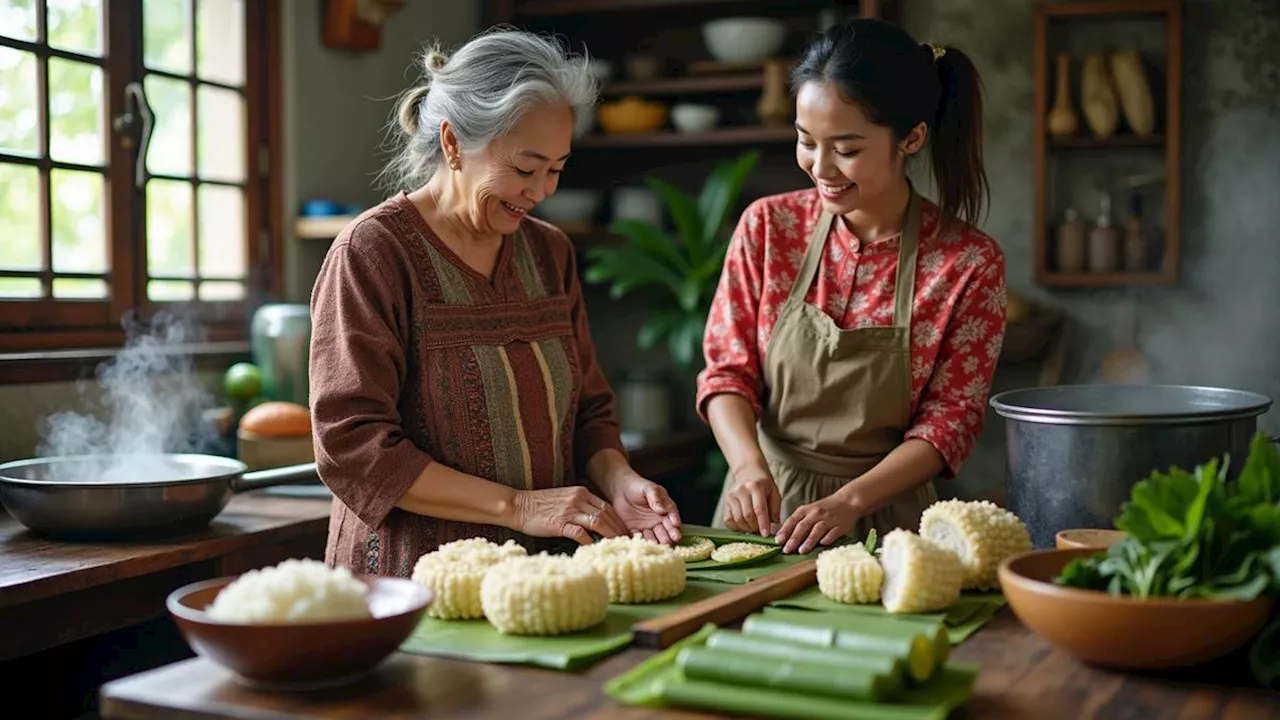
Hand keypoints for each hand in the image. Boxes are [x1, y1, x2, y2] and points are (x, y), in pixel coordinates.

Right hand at [511, 486, 627, 544]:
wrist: (518, 505)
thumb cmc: (539, 506)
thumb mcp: (564, 500)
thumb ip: (580, 507)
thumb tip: (596, 523)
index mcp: (581, 492)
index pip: (607, 507)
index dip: (618, 521)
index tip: (624, 533)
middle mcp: (578, 499)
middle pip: (607, 514)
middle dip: (618, 529)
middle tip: (626, 542)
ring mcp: (569, 510)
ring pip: (598, 522)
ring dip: (610, 535)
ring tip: (617, 547)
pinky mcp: (560, 523)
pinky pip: (580, 533)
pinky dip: (590, 542)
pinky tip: (595, 549)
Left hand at [606, 472, 681, 544]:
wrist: (620, 488)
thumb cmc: (638, 486)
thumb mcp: (649, 488)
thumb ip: (656, 498)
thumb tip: (662, 509)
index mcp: (665, 508)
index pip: (672, 515)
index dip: (675, 520)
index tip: (676, 525)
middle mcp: (658, 520)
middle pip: (666, 529)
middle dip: (669, 535)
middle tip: (672, 539)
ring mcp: (647, 526)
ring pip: (654, 536)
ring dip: (656, 541)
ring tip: (658, 544)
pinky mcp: (635, 530)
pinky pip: (639, 537)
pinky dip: (641, 541)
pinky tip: (643, 543)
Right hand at [722, 469, 780, 536]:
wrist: (748, 472)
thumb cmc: (764, 485)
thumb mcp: (774, 493)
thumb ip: (775, 511)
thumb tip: (775, 529)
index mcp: (756, 486)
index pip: (759, 509)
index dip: (763, 524)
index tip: (766, 535)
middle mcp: (741, 490)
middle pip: (748, 516)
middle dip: (755, 527)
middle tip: (760, 530)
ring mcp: (731, 495)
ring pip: (737, 519)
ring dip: (746, 528)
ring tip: (753, 527)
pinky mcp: (725, 500)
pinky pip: (728, 520)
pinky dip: (736, 527)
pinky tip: (743, 525)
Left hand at [776, 493, 861, 553]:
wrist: (847, 501)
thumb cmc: (824, 509)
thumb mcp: (808, 511)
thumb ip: (797, 522)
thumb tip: (782, 537)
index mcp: (805, 510)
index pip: (792, 520)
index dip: (785, 531)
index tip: (778, 541)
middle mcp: (816, 514)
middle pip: (803, 526)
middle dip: (794, 538)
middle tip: (786, 549)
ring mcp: (828, 519)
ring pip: (817, 529)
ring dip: (809, 540)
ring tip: (802, 551)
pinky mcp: (840, 526)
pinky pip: (833, 532)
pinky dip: (828, 538)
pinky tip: (822, 544)